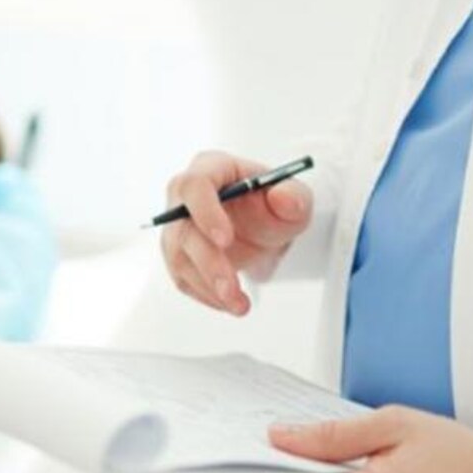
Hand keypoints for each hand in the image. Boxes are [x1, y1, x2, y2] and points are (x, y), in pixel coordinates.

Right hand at [161, 151, 312, 314]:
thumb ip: (293, 197)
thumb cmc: (273, 205)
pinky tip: (229, 302)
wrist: (265, 228)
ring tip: (239, 304)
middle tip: (232, 288)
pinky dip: (206, 294)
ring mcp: (178, 226)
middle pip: (183, 227)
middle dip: (208, 262)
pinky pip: (183, 277)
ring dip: (207, 286)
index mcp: (211, 168)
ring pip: (178, 257)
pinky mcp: (178, 253)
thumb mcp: (294, 198)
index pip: (195, 185)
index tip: (225, 240)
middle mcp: (185, 196)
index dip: (205, 212)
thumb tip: (283, 199)